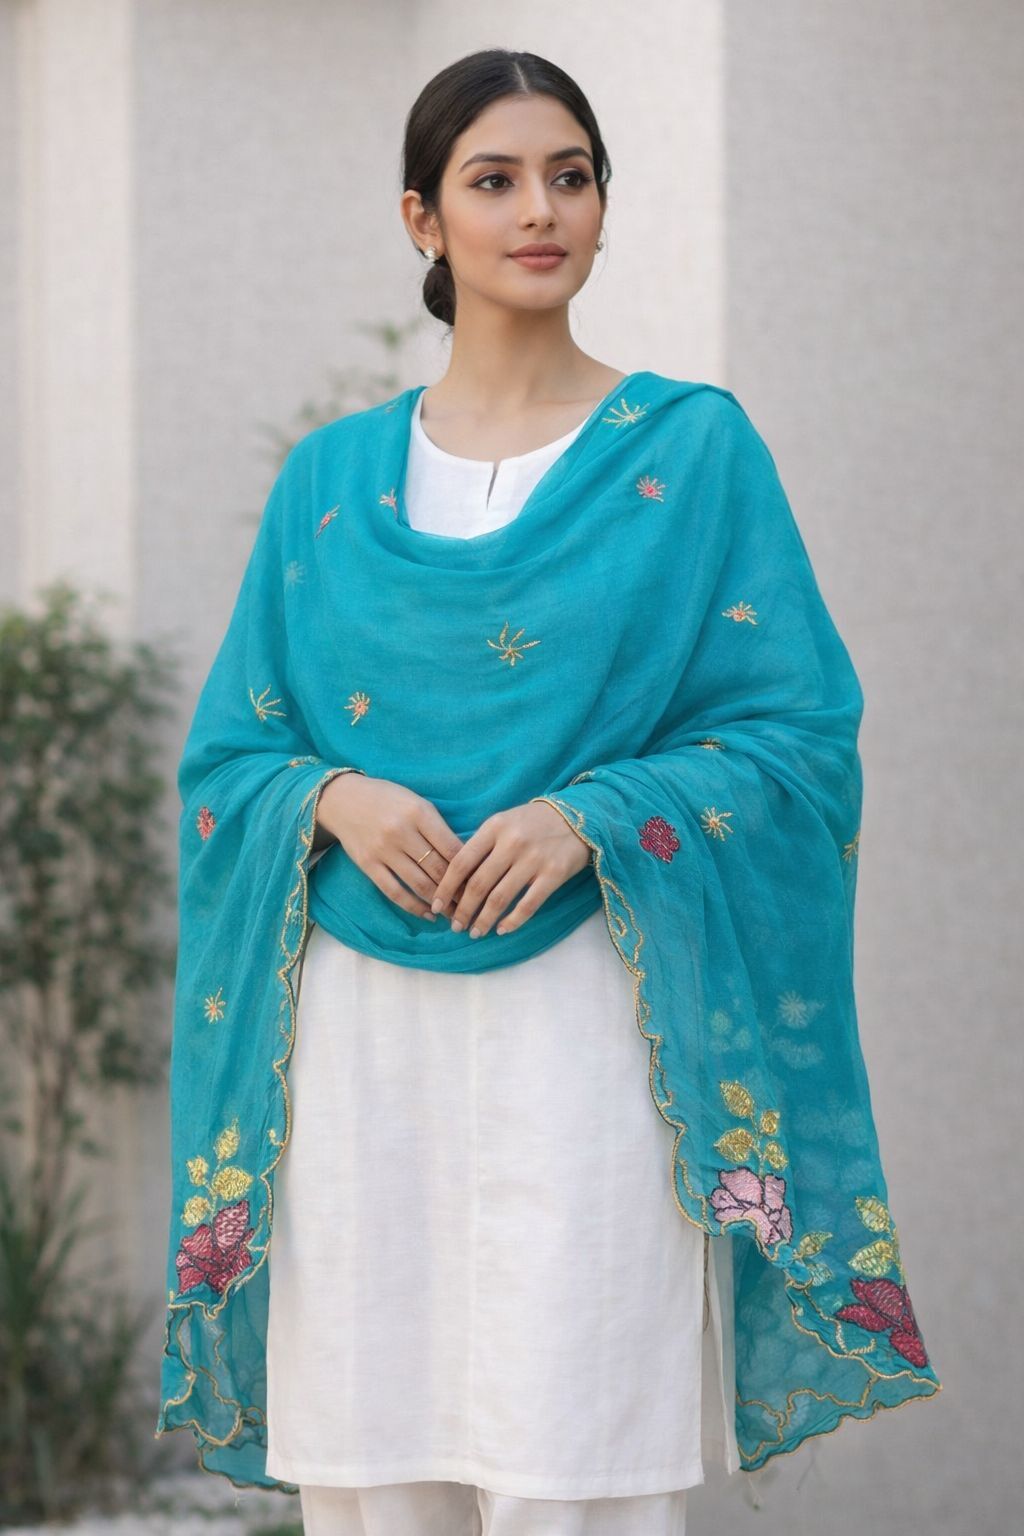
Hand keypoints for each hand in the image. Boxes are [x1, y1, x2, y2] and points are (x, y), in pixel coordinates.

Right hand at [316, 772, 465, 921]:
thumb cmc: (388, 798)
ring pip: (419, 884)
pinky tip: (428, 915)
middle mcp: (402, 832)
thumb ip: (437, 827)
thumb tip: (464, 858)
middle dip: (459, 890)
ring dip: (440, 903)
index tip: (481, 882)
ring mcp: (383, 850)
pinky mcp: (368, 865)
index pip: (452, 848)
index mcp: (419, 813)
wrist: (344, 799)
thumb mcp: (417, 802)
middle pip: (438, 869)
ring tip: (455, 914)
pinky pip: (395, 892)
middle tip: (474, 904)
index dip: (470, 869)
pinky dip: (414, 907)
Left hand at [428, 799, 592, 939]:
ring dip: (484, 919)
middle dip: (463, 910)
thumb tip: (455, 879)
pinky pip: (528, 904)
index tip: (437, 905)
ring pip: (500, 898)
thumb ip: (482, 845)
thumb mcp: (504, 822)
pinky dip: (513, 921)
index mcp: (494, 827)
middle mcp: (512, 843)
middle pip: (478, 884)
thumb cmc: (533, 822)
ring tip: (476, 932)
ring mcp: (534, 859)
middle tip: (456, 926)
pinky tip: (502, 929)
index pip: (461, 862)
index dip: (446, 887)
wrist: (579, 817)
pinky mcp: (554, 874)